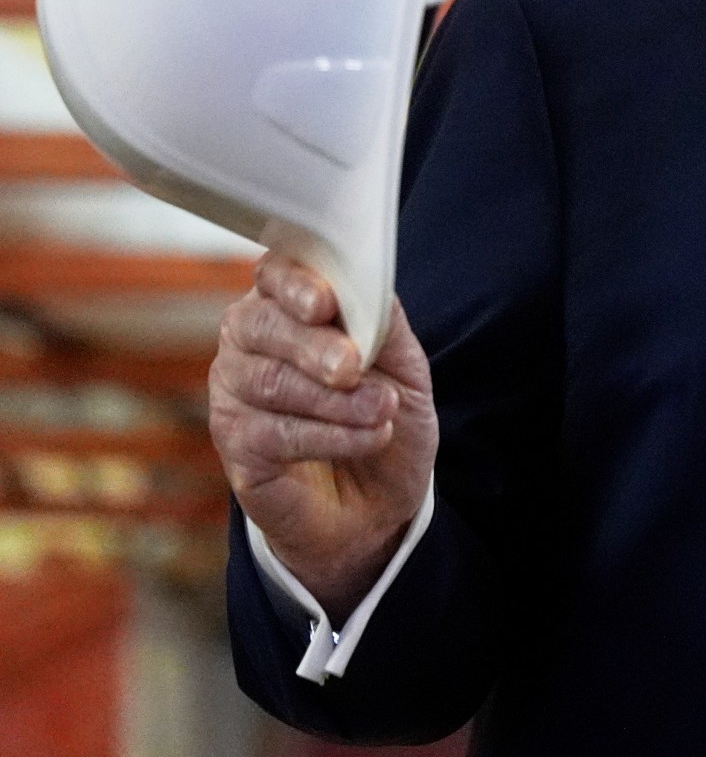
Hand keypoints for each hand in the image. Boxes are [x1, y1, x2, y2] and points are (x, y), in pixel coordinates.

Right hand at [210, 252, 437, 623]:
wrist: (380, 498)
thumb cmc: (384, 413)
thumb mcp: (404, 365)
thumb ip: (384, 322)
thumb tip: (371, 286)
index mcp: (289, 305)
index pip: (274, 274)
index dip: (295, 284)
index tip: (325, 303)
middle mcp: (249, 342)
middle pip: (259, 324)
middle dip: (312, 345)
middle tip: (354, 367)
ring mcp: (234, 393)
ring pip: (267, 381)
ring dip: (334, 400)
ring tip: (384, 411)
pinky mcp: (235, 445)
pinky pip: (271, 433)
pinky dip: (330, 436)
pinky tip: (369, 438)